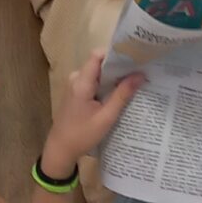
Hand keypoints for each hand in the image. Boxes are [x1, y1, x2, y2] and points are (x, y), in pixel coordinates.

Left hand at [39, 50, 145, 178]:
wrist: (61, 149)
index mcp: (81, 82)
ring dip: (114, 77)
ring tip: (134, 81)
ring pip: (98, 73)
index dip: (115, 54)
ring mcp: (75, 85)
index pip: (98, 55)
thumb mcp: (106, 117)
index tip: (134, 57)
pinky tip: (120, 92)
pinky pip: (94, 82)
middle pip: (100, 63)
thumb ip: (122, 95)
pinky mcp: (76, 92)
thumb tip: (140, 75)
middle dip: (119, 66)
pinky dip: (107, 85)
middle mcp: (76, 78)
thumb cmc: (82, 135)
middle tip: (140, 70)